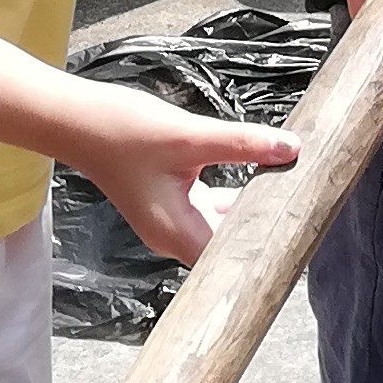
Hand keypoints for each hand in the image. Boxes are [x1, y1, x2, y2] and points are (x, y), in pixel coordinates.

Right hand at [65, 88, 293, 267]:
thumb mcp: (188, 136)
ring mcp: (171, 219)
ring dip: (250, 210)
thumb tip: (291, 148)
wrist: (77, 119)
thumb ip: (241, 144)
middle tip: (306, 209)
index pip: (230, 263)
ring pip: (221, 224)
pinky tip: (258, 175)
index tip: (301, 238)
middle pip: (229, 246)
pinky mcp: (170, 201)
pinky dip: (233, 197)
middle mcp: (173, 235)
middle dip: (263, 228)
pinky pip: (210, 208)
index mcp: (176, 233)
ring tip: (290, 193)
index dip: (264, 254)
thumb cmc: (123, 132)